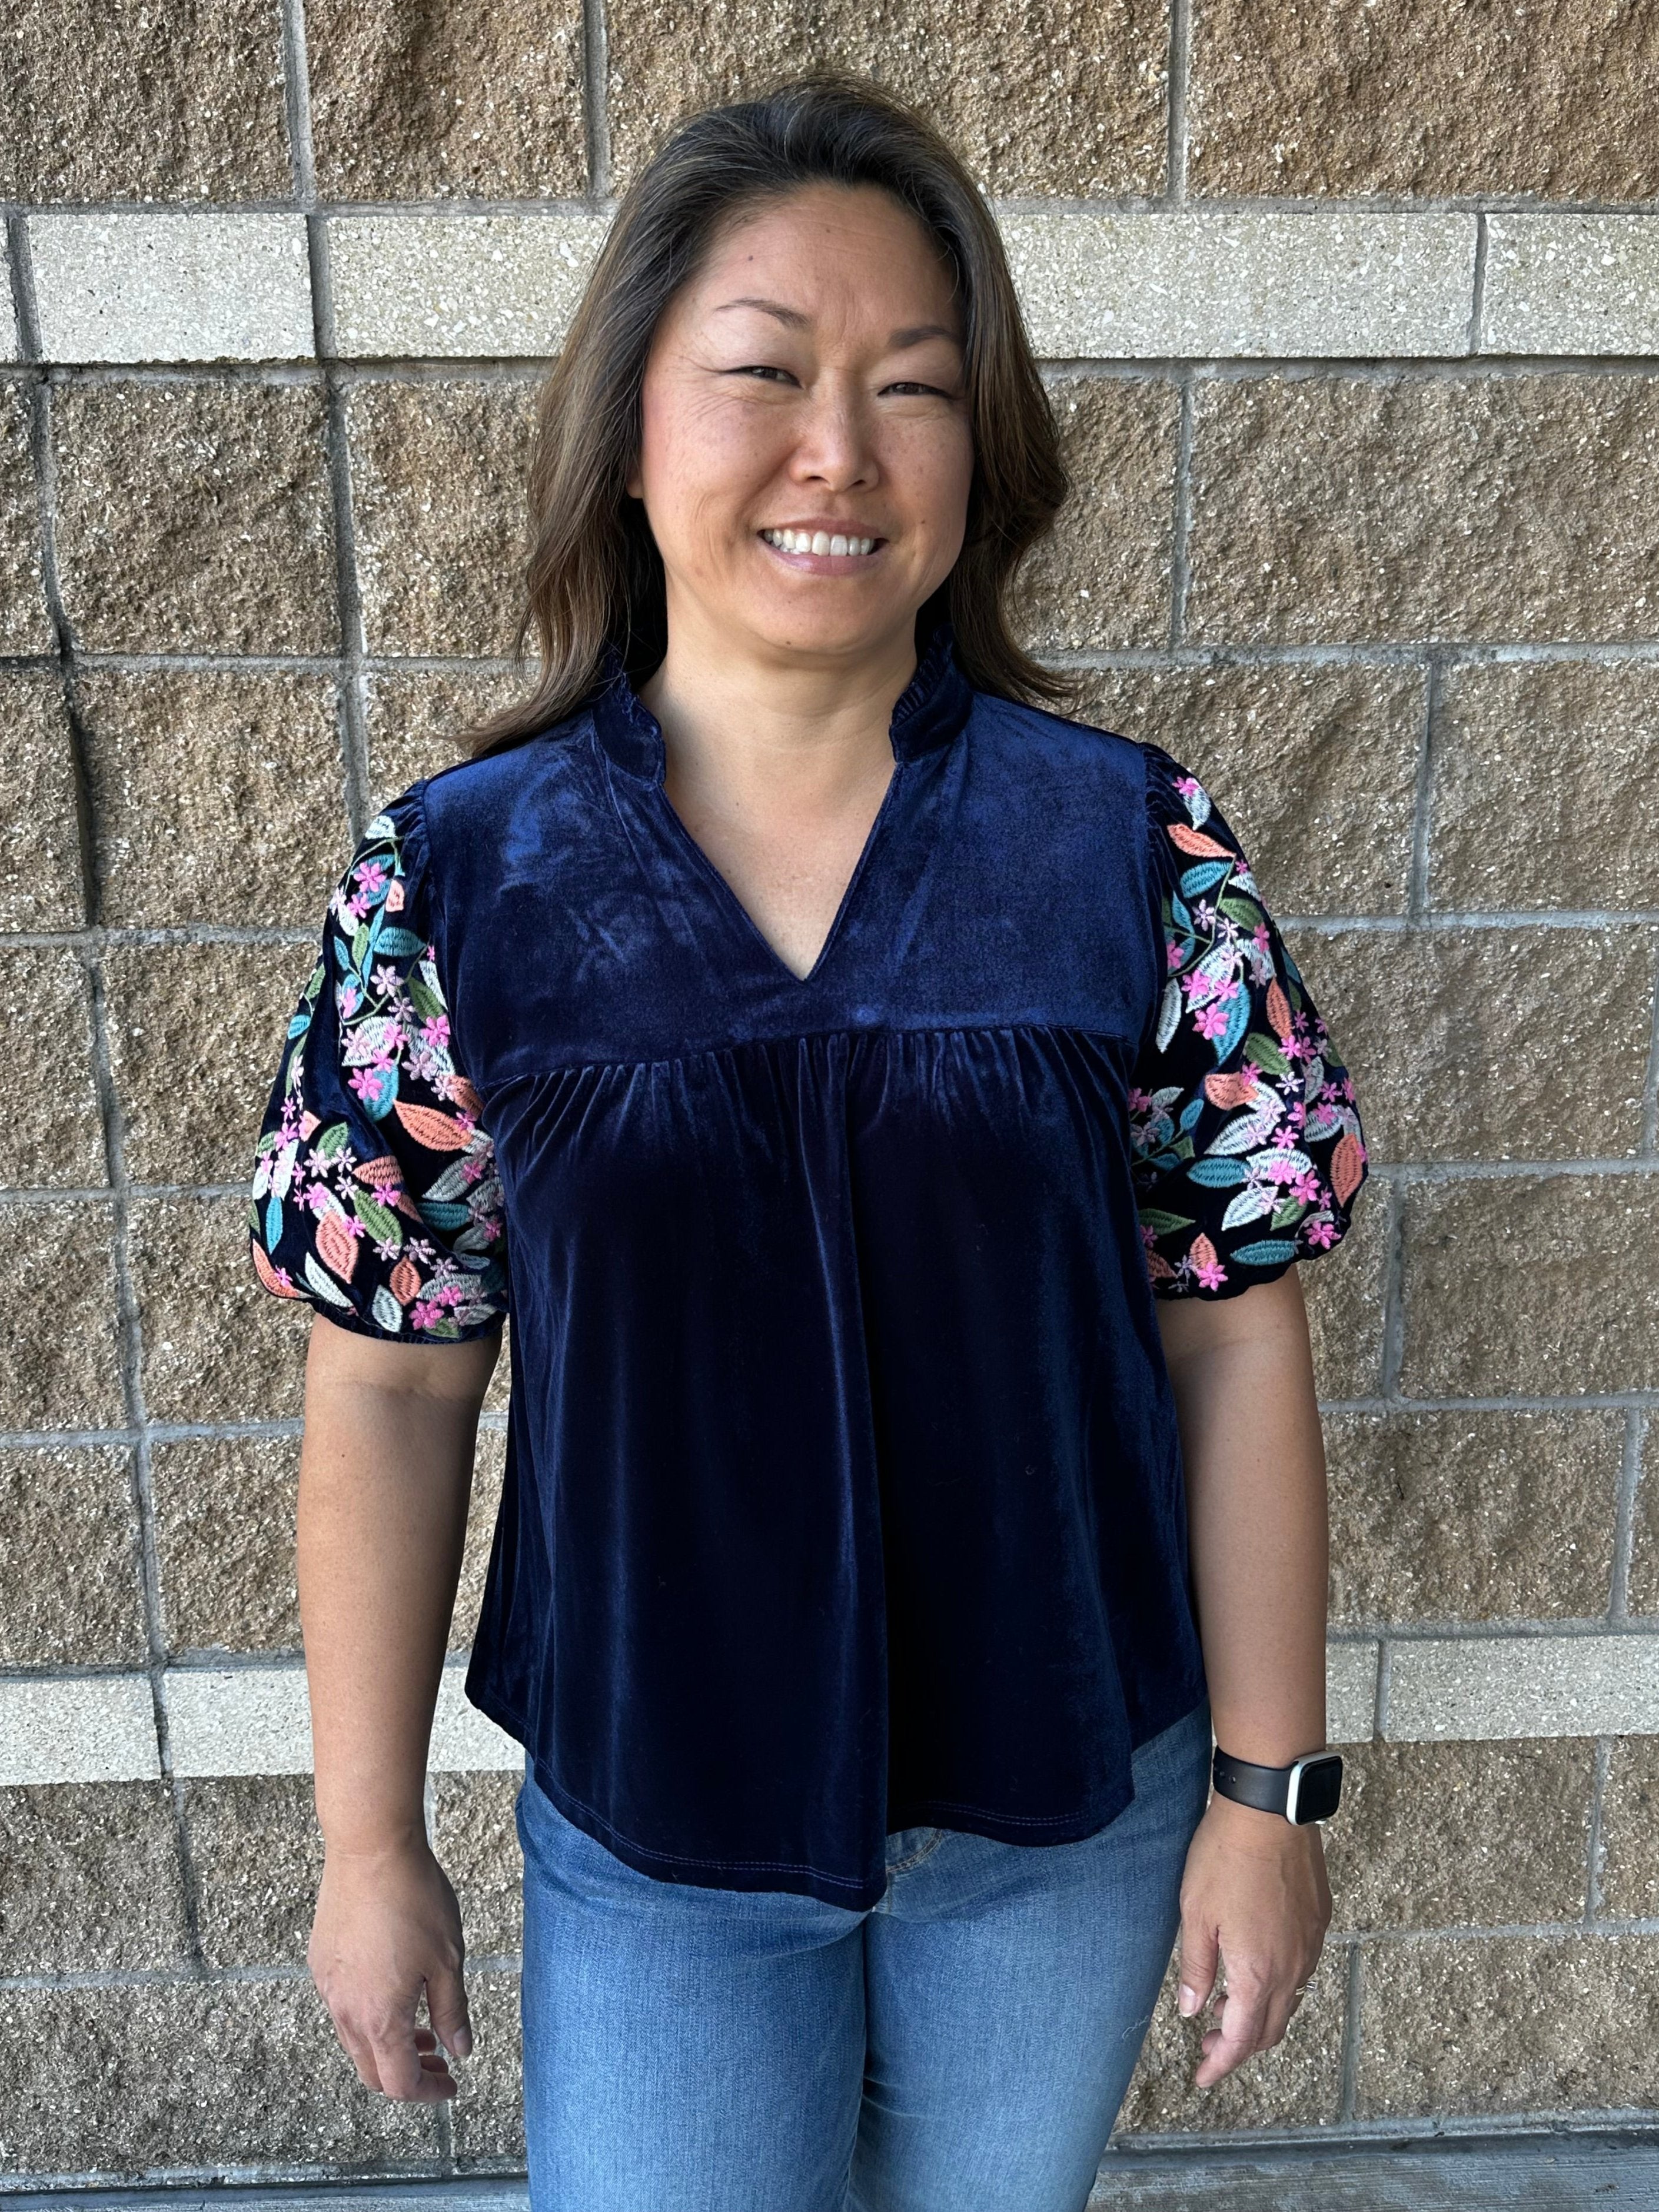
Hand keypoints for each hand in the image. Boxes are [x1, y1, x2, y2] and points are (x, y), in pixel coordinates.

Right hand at [307, 1833, 473, 2099]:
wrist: (370, 1848)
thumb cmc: (414, 1899)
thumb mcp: (448, 1959)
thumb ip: (452, 2012)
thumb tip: (460, 2051)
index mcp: (380, 2018)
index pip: (400, 2083)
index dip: (428, 2092)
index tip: (451, 2083)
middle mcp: (346, 2011)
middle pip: (372, 2070)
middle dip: (407, 2075)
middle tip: (440, 2060)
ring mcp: (328, 1987)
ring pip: (355, 2040)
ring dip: (388, 2045)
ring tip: (423, 2025)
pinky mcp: (321, 1962)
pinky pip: (342, 2007)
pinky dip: (369, 2016)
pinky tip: (395, 1988)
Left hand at [1174, 1792, 1331, 2088]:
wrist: (1269, 1810)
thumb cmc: (1225, 1857)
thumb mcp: (1195, 1913)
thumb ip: (1194, 1967)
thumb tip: (1190, 2010)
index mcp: (1257, 1972)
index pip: (1241, 2039)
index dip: (1220, 2064)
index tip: (1201, 2077)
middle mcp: (1292, 1967)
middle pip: (1269, 2029)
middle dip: (1238, 2047)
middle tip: (1207, 2046)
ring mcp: (1310, 1944)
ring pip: (1288, 2002)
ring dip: (1258, 2016)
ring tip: (1224, 2009)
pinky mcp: (1318, 1921)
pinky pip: (1301, 1971)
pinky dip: (1277, 1987)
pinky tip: (1254, 1970)